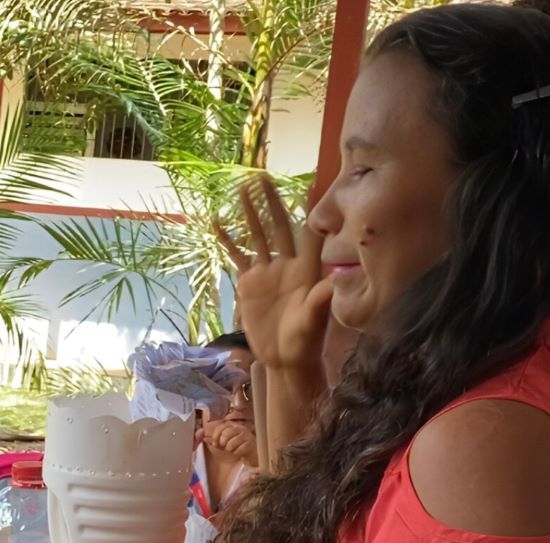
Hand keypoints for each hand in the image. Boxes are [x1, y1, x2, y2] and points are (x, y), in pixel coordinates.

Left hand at [201, 418, 256, 462]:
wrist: (253, 453)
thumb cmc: (238, 446)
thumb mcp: (224, 443)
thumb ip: (214, 439)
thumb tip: (203, 437)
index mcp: (232, 425)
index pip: (220, 427)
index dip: (215, 436)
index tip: (214, 443)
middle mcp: (239, 428)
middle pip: (225, 435)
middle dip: (223, 444)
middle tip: (225, 447)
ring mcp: (246, 435)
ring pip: (231, 443)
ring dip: (230, 449)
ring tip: (233, 449)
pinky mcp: (251, 444)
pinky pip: (238, 450)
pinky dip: (237, 453)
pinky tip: (239, 452)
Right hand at [215, 174, 333, 375]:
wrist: (284, 359)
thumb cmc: (304, 343)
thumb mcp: (312, 323)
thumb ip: (318, 302)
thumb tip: (331, 284)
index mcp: (307, 270)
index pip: (309, 233)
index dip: (309, 209)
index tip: (309, 181)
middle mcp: (287, 264)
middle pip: (279, 226)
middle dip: (272, 201)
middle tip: (263, 176)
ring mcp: (267, 271)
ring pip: (258, 235)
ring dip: (250, 213)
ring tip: (243, 188)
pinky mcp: (250, 282)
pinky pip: (237, 256)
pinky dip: (228, 240)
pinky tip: (217, 221)